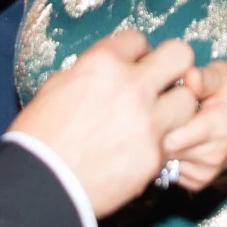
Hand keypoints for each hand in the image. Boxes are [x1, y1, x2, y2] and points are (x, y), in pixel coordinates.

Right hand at [10, 30, 198, 215]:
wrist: (40, 187)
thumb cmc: (39, 138)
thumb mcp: (57, 87)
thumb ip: (90, 73)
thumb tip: (109, 71)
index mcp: (102, 63)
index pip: (138, 39)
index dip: (136, 53)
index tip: (134, 66)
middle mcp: (132, 86)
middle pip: (180, 55)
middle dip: (174, 66)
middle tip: (162, 83)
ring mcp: (148, 122)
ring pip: (188, 100)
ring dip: (174, 108)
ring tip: (157, 121)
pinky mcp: (155, 156)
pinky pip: (174, 141)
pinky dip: (162, 144)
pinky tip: (144, 150)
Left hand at [160, 61, 226, 190]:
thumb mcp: (226, 75)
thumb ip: (206, 77)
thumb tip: (190, 76)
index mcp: (218, 126)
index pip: (173, 138)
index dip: (157, 120)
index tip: (156, 104)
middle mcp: (213, 154)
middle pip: (163, 149)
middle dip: (156, 131)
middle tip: (162, 111)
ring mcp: (207, 171)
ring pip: (163, 160)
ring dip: (162, 143)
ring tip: (175, 124)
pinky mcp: (199, 181)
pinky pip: (168, 171)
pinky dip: (169, 155)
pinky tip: (180, 139)